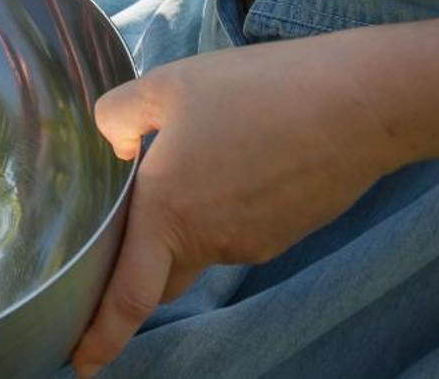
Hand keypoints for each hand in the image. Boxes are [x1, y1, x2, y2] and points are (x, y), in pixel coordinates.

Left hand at [70, 31, 404, 375]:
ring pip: (199, 244)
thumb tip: (113, 143)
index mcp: (166, 210)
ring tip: (193, 156)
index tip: (81, 364)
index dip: (101, 334)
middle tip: (115, 243)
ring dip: (185, 219)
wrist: (357, 107)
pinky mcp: (282, 232)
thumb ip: (119, 117)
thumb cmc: (256, 91)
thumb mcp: (166, 86)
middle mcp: (207, 239)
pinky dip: (222, 205)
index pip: (128, 295)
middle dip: (135, 268)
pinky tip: (234, 156)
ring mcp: (250, 242)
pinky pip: (235, 228)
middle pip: (159, 272)